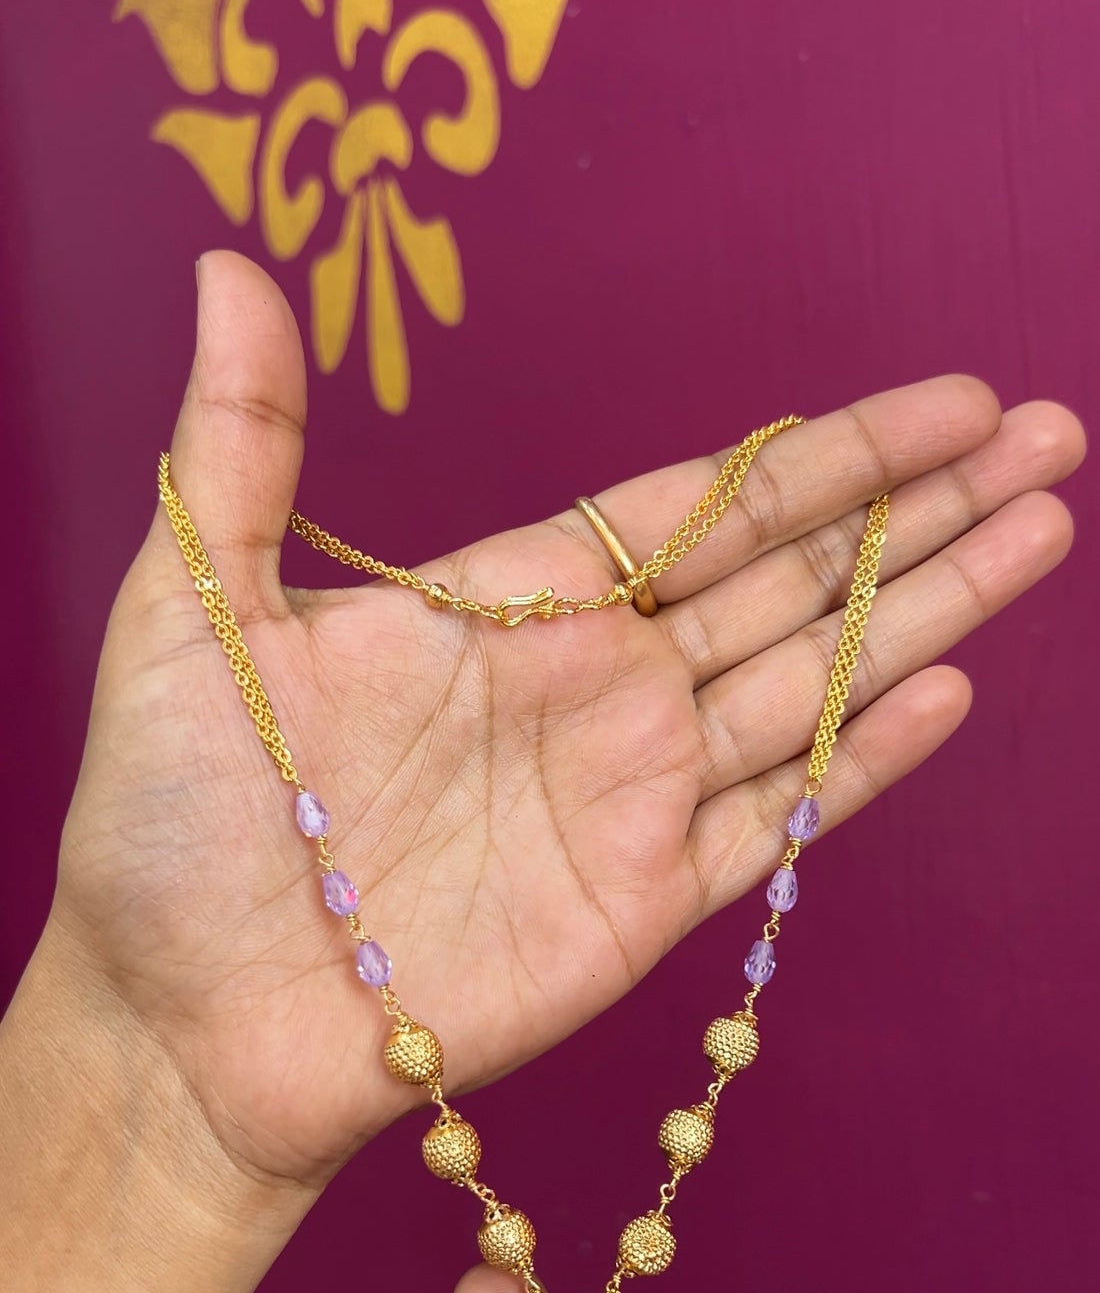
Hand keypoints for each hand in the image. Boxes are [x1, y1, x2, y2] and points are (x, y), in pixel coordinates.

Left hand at [55, 251, 1082, 1192]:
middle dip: (920, 508)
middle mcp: (587, 691)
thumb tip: (227, 269)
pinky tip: (944, 691)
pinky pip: (772, 823)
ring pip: (807, 682)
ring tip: (1043, 532)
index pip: (700, 506)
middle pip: (786, 579)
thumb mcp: (189, 609)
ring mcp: (623, 800)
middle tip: (1046, 437)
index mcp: (506, 607)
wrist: (179, 1023)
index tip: (944, 400)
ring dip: (927, 608)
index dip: (824, 453)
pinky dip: (858, 762)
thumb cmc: (170, 822)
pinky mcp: (637, 908)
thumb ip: (241, 446)